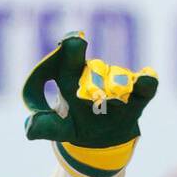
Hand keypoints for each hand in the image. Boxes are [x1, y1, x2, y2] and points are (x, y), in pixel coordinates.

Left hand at [23, 31, 157, 176]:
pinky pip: (144, 88)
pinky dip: (146, 83)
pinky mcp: (136, 98)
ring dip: (109, 85)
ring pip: (113, 78)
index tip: (72, 39)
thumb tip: (30, 128)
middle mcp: (93, 73)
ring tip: (106, 102)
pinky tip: (146, 77)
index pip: (67, 57)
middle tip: (75, 43)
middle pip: (87, 62)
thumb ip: (43, 127)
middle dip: (77, 53)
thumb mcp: (57, 128)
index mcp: (70, 75)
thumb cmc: (74, 124)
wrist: (100, 137)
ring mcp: (116, 83)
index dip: (69, 46)